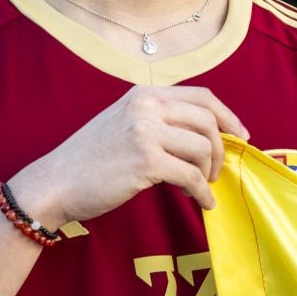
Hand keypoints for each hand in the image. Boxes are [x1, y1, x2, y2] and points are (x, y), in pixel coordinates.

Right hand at [10, 86, 248, 226]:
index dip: (228, 116)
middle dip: (220, 149)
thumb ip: (160, 120)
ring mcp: (146, 132)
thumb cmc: (91, 159)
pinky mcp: (146, 161)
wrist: (55, 183)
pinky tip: (203, 202)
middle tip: (217, 170)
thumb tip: (206, 135)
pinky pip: (191, 177)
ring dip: (209, 172)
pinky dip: (202, 192)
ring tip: (202, 186)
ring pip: (202, 149)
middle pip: (208, 122)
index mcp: (145, 93)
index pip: (202, 96)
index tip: (242, 136)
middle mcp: (147, 107)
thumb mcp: (125, 122)